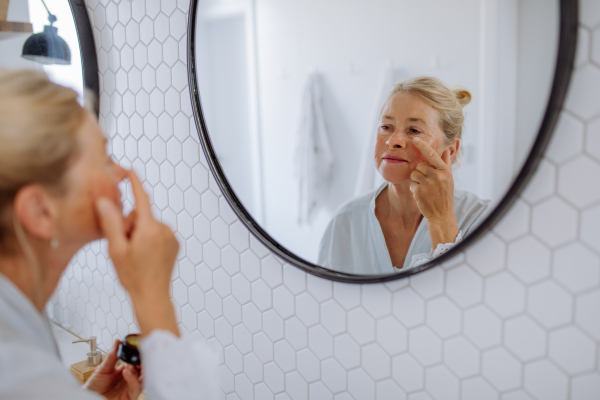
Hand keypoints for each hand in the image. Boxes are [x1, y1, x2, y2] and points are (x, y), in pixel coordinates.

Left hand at [84, 340, 141, 399]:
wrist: (88, 398)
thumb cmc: (94, 387)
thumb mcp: (103, 368)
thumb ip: (112, 356)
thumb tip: (118, 342)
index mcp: (125, 371)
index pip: (137, 362)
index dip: (140, 356)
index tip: (139, 348)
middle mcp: (130, 379)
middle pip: (143, 370)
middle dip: (143, 362)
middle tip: (139, 356)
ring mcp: (130, 388)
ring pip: (143, 379)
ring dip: (139, 370)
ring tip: (130, 365)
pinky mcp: (130, 397)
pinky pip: (136, 389)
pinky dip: (133, 380)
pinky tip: (127, 372)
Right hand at [96, 170, 179, 336]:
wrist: (152, 296)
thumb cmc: (133, 276)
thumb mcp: (116, 249)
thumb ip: (111, 223)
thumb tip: (104, 201)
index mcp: (149, 229)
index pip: (141, 199)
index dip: (135, 184)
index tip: (131, 172)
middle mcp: (164, 229)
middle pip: (141, 216)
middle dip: (130, 226)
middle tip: (125, 246)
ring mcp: (171, 237)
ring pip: (148, 225)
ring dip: (139, 234)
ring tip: (135, 255)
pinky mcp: (174, 244)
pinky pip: (157, 233)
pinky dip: (149, 239)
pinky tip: (145, 256)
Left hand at [410, 137, 458, 247]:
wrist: (441, 214)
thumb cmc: (445, 195)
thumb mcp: (449, 178)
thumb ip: (446, 163)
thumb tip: (447, 149)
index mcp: (444, 171)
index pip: (432, 154)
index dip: (423, 146)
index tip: (415, 138)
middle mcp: (436, 175)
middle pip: (420, 165)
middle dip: (421, 172)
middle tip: (428, 182)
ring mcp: (427, 183)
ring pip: (414, 173)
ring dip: (417, 180)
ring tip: (425, 188)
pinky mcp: (419, 190)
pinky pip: (412, 183)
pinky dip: (415, 189)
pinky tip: (422, 195)